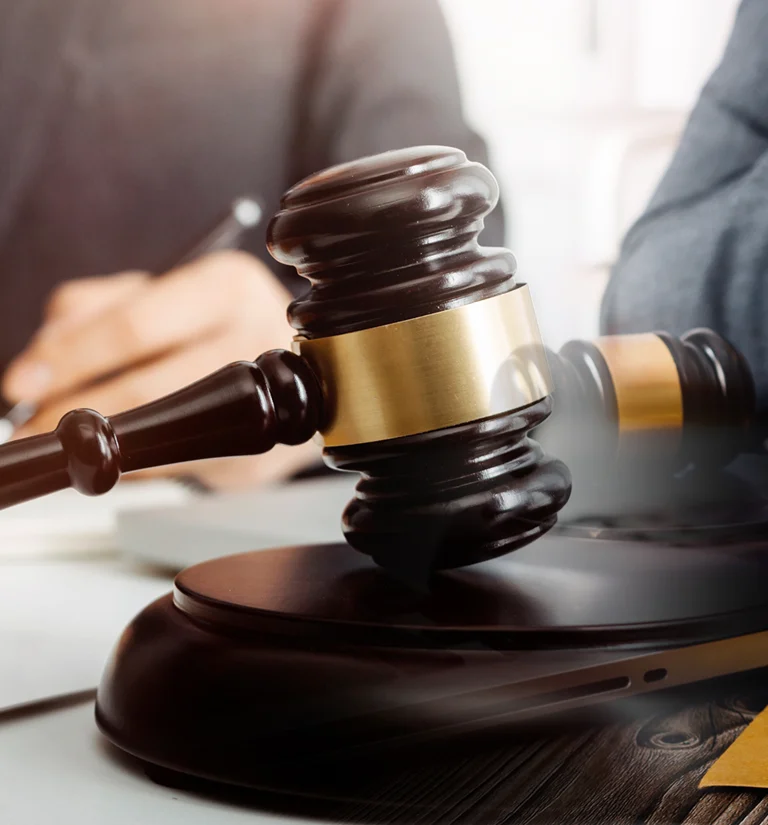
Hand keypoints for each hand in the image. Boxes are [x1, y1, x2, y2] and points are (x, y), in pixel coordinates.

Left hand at [2, 251, 321, 487]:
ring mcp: (262, 406)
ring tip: (61, 439)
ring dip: (98, 443)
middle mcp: (254, 343)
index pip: (135, 327)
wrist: (301, 370)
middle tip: (28, 425)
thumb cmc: (217, 324)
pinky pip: (174, 465)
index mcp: (227, 287)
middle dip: (74, 411)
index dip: (71, 358)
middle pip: (146, 387)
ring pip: (158, 433)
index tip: (24, 382)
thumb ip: (93, 308)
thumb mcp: (159, 292)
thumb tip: (42, 356)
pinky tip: (115, 449)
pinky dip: (131, 461)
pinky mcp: (254, 456)